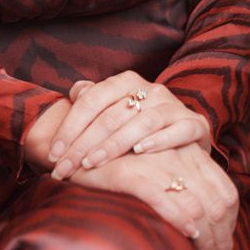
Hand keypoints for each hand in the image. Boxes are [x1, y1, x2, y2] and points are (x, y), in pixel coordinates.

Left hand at [46, 72, 208, 179]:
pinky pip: (177, 130)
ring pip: (141, 123)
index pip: (91, 100)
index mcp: (126, 82)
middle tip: (66, 168)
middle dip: (84, 144)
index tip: (53, 153)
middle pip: (111, 115)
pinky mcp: (195, 124)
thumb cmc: (141, 127)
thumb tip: (75, 91)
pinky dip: (158, 140)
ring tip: (93, 163)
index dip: (69, 127)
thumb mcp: (116, 110)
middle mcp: (151, 90)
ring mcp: (174, 106)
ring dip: (114, 145)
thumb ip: (94, 101)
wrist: (188, 137)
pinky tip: (140, 152)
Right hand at [59, 143, 238, 249]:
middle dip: (222, 241)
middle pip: (217, 203)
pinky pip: (163, 198)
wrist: (76, 151)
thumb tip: (207, 224)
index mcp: (190, 152)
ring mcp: (155, 163)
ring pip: (196, 205)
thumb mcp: (158, 169)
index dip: (231, 225)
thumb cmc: (120, 165)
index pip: (225, 192)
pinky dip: (180, 219)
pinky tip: (189, 235)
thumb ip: (182, 183)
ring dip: (208, 240)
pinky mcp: (130, 173)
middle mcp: (178, 154)